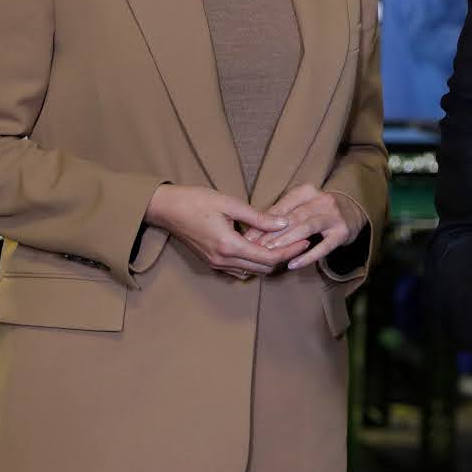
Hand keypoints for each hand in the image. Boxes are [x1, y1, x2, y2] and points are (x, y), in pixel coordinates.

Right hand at [144, 184, 303, 279]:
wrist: (165, 208)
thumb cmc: (195, 201)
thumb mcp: (230, 204)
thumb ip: (258, 217)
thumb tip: (283, 223)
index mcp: (229, 245)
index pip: (268, 257)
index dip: (290, 251)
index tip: (305, 240)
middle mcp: (223, 260)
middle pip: (263, 268)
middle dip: (283, 257)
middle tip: (299, 241)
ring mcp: (216, 263)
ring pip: (252, 271)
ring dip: (268, 261)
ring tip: (284, 244)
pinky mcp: (212, 262)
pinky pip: (239, 269)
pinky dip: (254, 262)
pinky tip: (261, 247)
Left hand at [252, 186, 366, 272]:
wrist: (352, 212)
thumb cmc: (318, 211)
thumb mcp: (300, 205)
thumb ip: (279, 216)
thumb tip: (252, 232)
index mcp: (307, 191)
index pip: (281, 208)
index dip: (263, 223)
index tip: (248, 237)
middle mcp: (322, 200)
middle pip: (292, 218)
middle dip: (272, 234)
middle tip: (255, 247)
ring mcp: (334, 216)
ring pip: (307, 228)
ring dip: (287, 241)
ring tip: (271, 253)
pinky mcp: (342, 232)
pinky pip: (324, 247)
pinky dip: (307, 256)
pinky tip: (293, 264)